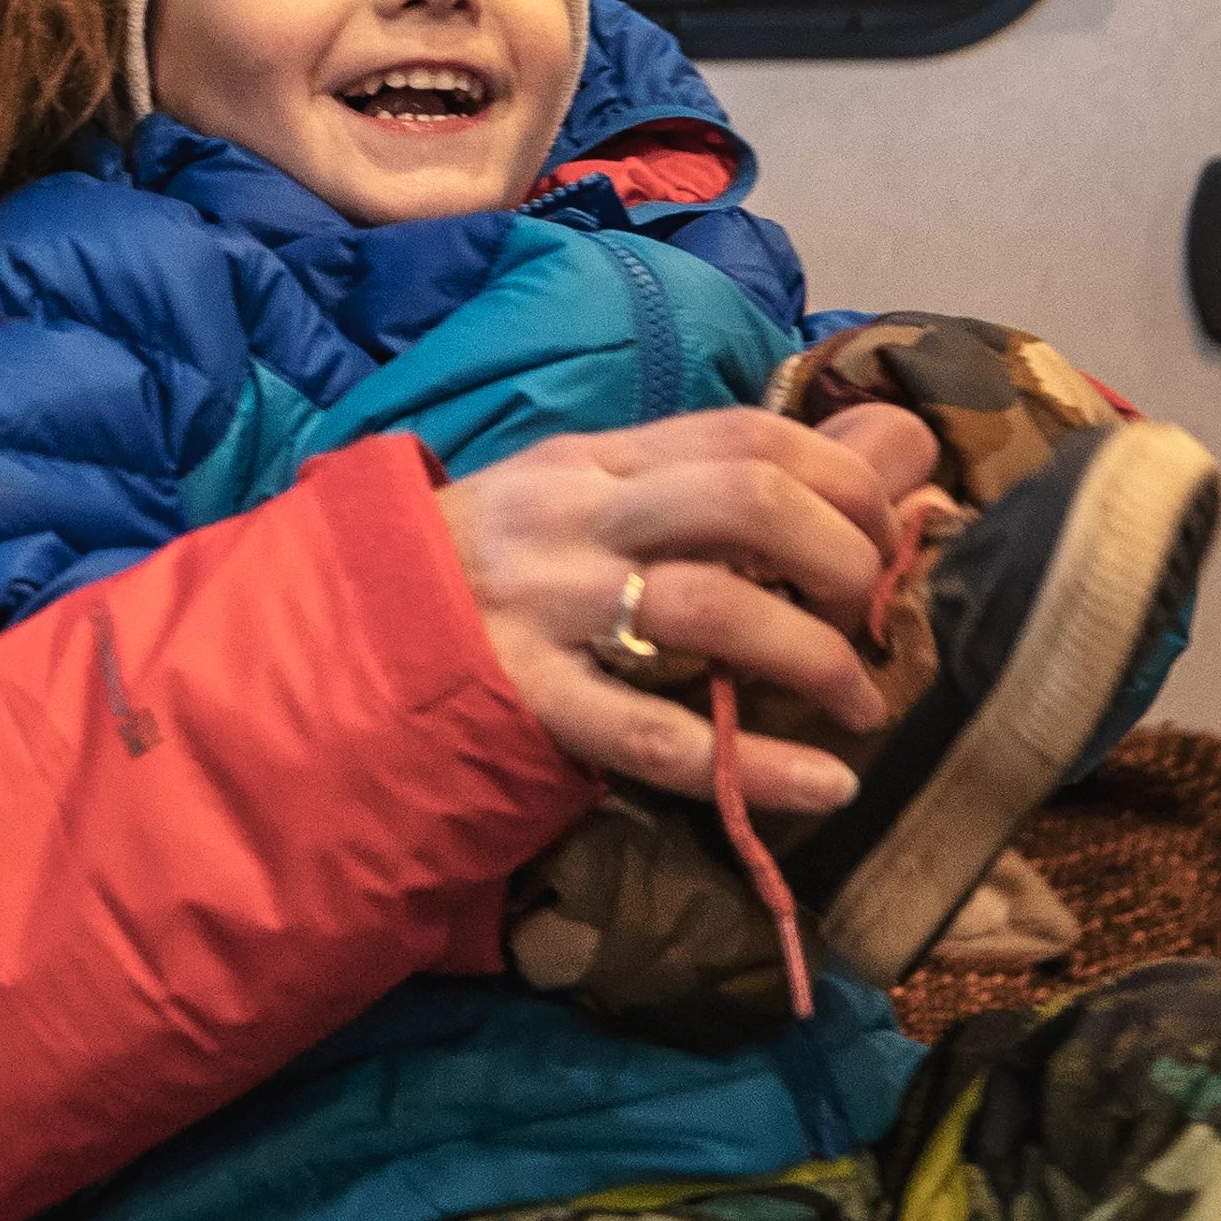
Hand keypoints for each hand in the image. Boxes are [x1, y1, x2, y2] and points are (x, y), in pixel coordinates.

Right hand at [441, 404, 938, 807]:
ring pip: (709, 608)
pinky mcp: (526, 696)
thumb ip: (684, 488)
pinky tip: (820, 785)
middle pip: (744, 499)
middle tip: (871, 616)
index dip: (842, 482)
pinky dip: (753, 765)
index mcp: (592, 462)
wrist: (337, 631)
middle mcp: (574, 519)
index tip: (883, 538)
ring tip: (860, 704)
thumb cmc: (480, 567)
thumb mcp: (572, 497)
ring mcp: (547, 607)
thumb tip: (865, 472)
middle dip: (840, 556)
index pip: (746, 435)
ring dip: (812, 657)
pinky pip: (654, 733)